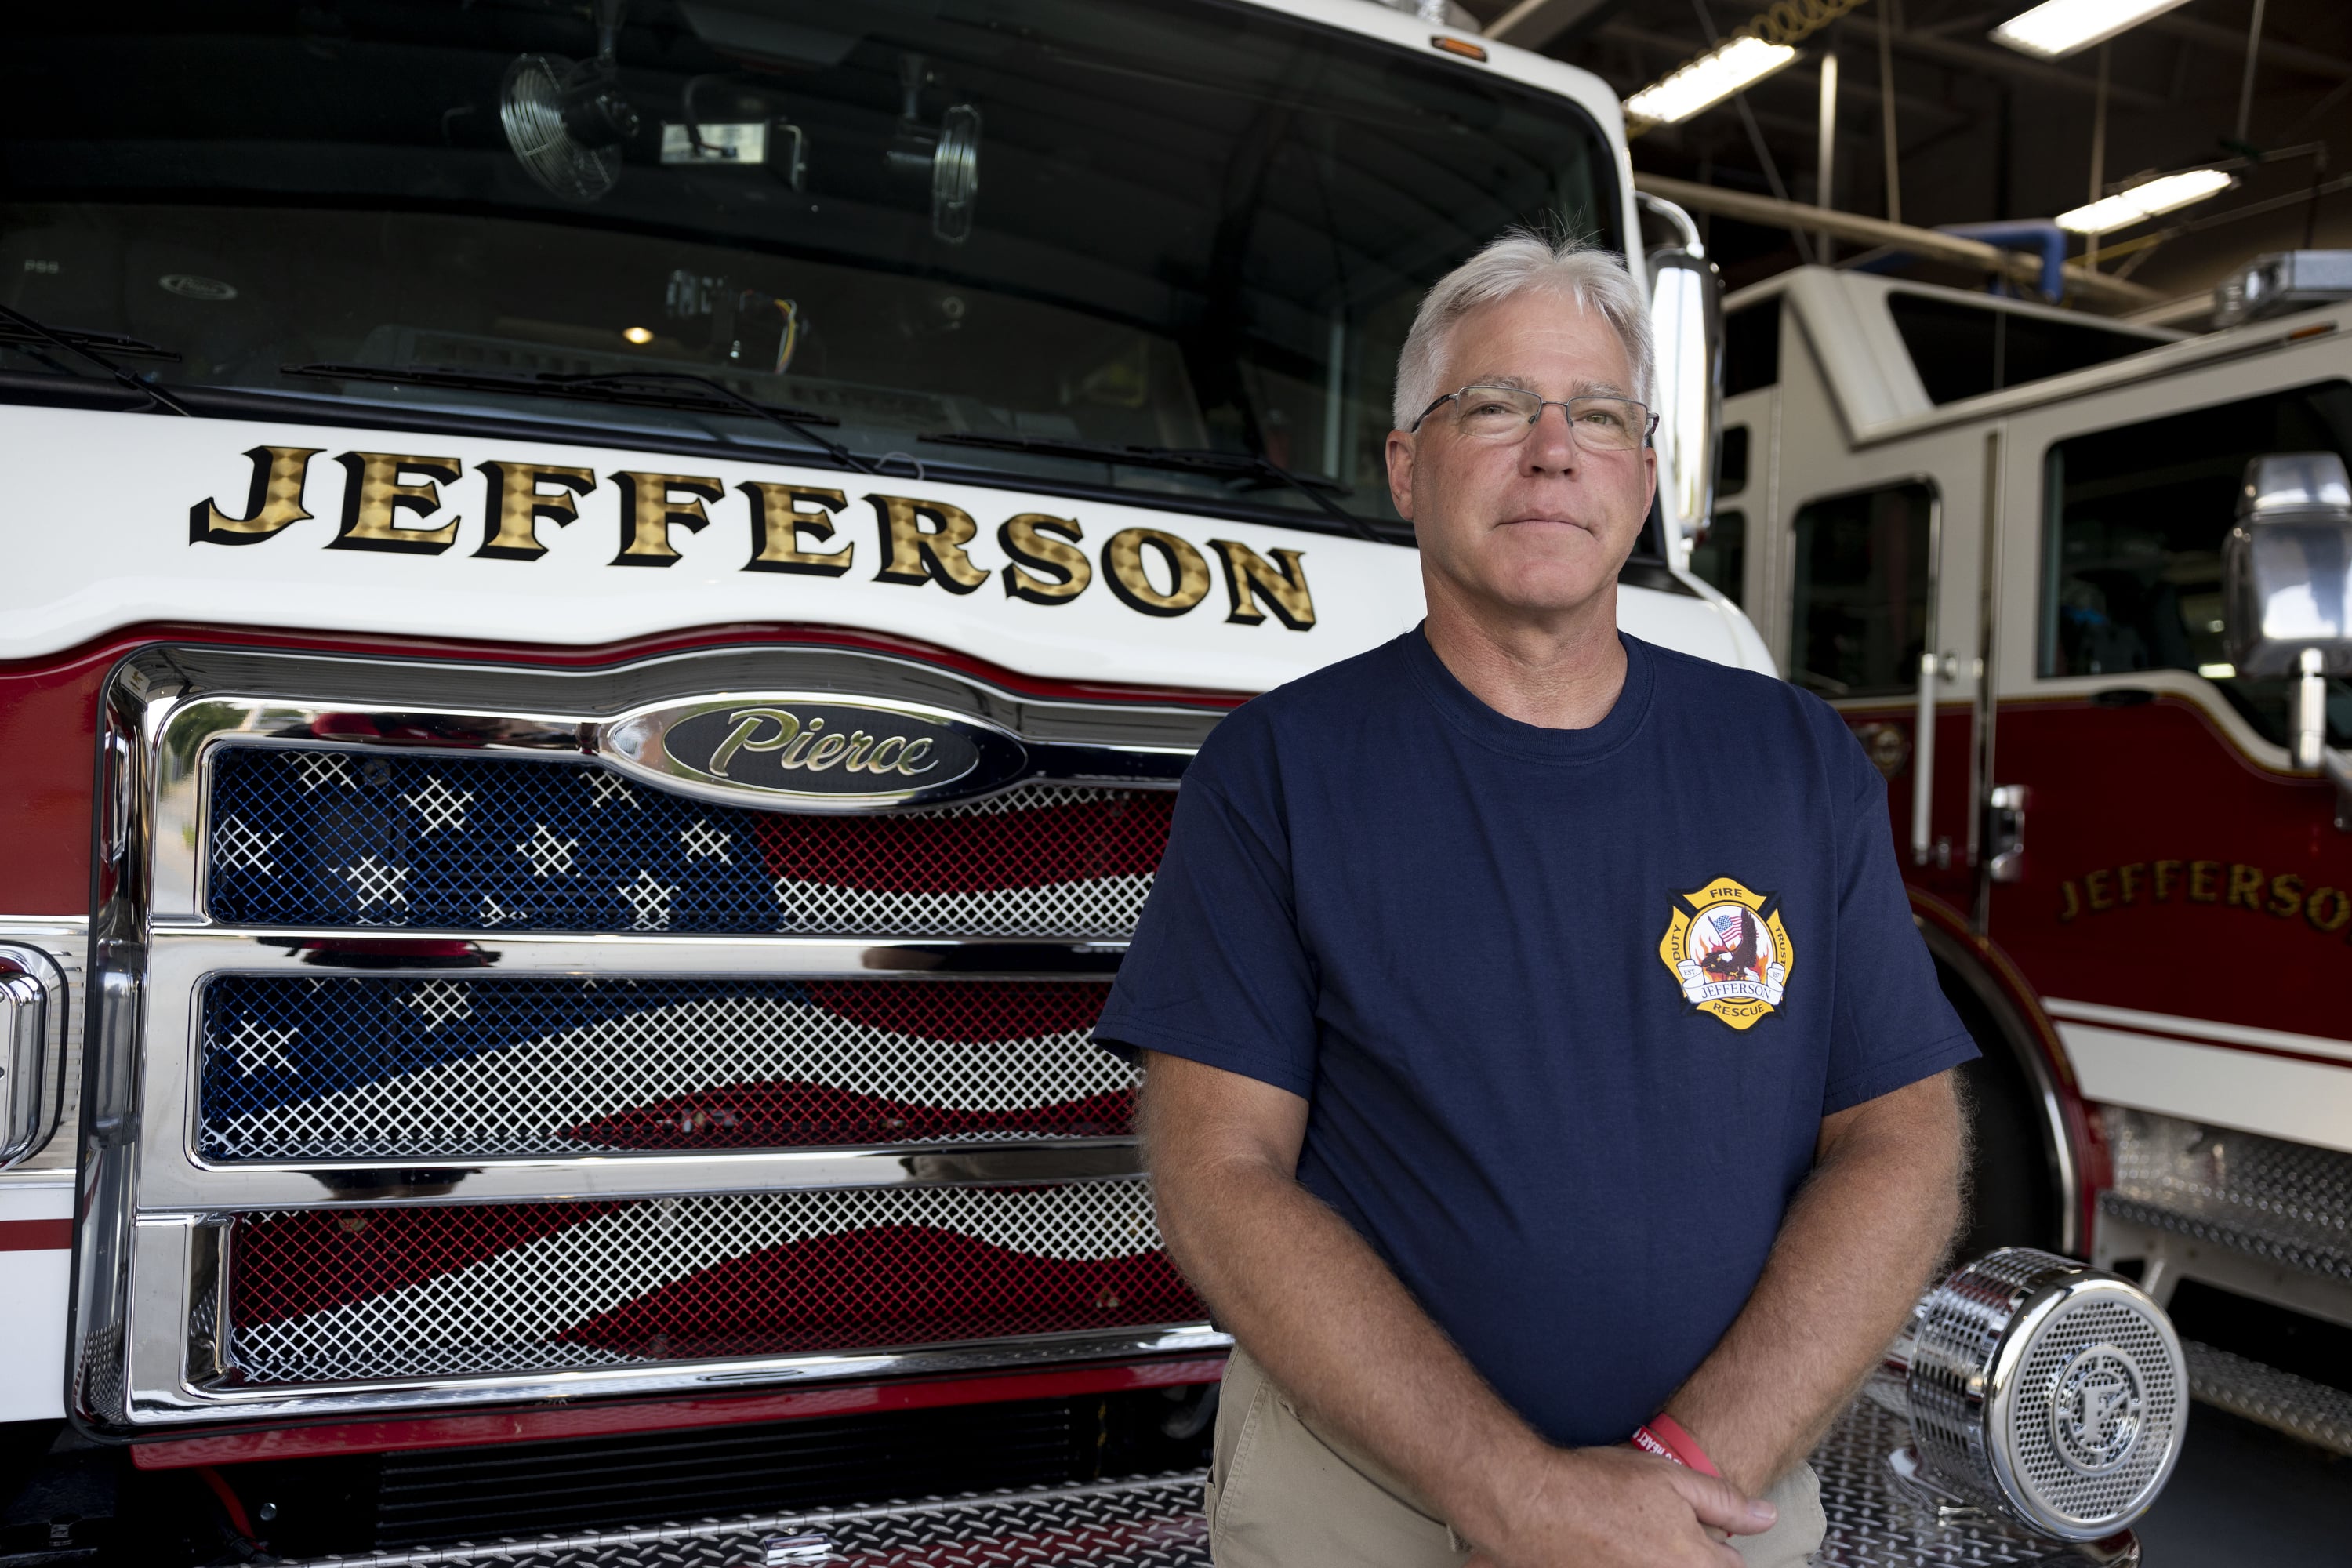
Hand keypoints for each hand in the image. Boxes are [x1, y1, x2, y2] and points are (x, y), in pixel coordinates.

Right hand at [1461, 1444, 1775, 1567]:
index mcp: (1693, 1564)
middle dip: (1686, 1557)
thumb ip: (1725, 1501)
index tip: (1692, 1528)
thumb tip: (1767, 1518)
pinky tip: (1611, 1552)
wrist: (1532, 1505)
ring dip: (1657, 1561)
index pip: (1730, 1566)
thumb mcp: (1671, 1479)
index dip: (1714, 1543)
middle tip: (1654, 1535)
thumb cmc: (1598, 1486)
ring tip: (1630, 1541)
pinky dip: (1629, 1563)